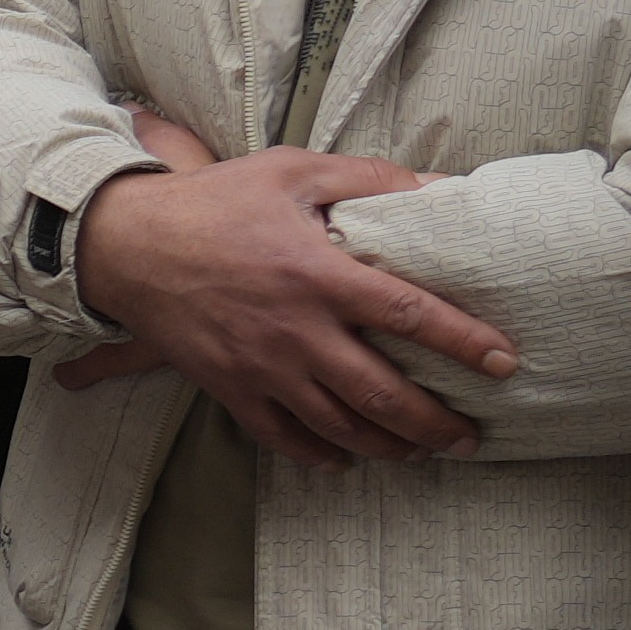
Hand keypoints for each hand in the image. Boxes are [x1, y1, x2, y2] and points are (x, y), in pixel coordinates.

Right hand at [71, 117, 519, 460]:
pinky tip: (344, 459)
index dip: (462, 341)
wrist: (127, 244)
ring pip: (337, 427)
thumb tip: (439, 186)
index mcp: (318, 275)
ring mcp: (261, 368)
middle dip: (434, 423)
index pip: (408, 314)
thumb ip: (369, 178)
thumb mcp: (293, 171)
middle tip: (470, 437)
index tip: (503, 363)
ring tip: (419, 452)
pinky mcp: (230, 388)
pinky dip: (318, 456)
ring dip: (387, 447)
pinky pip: (282, 437)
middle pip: (381, 394)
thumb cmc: (214, 203)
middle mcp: (296, 331)